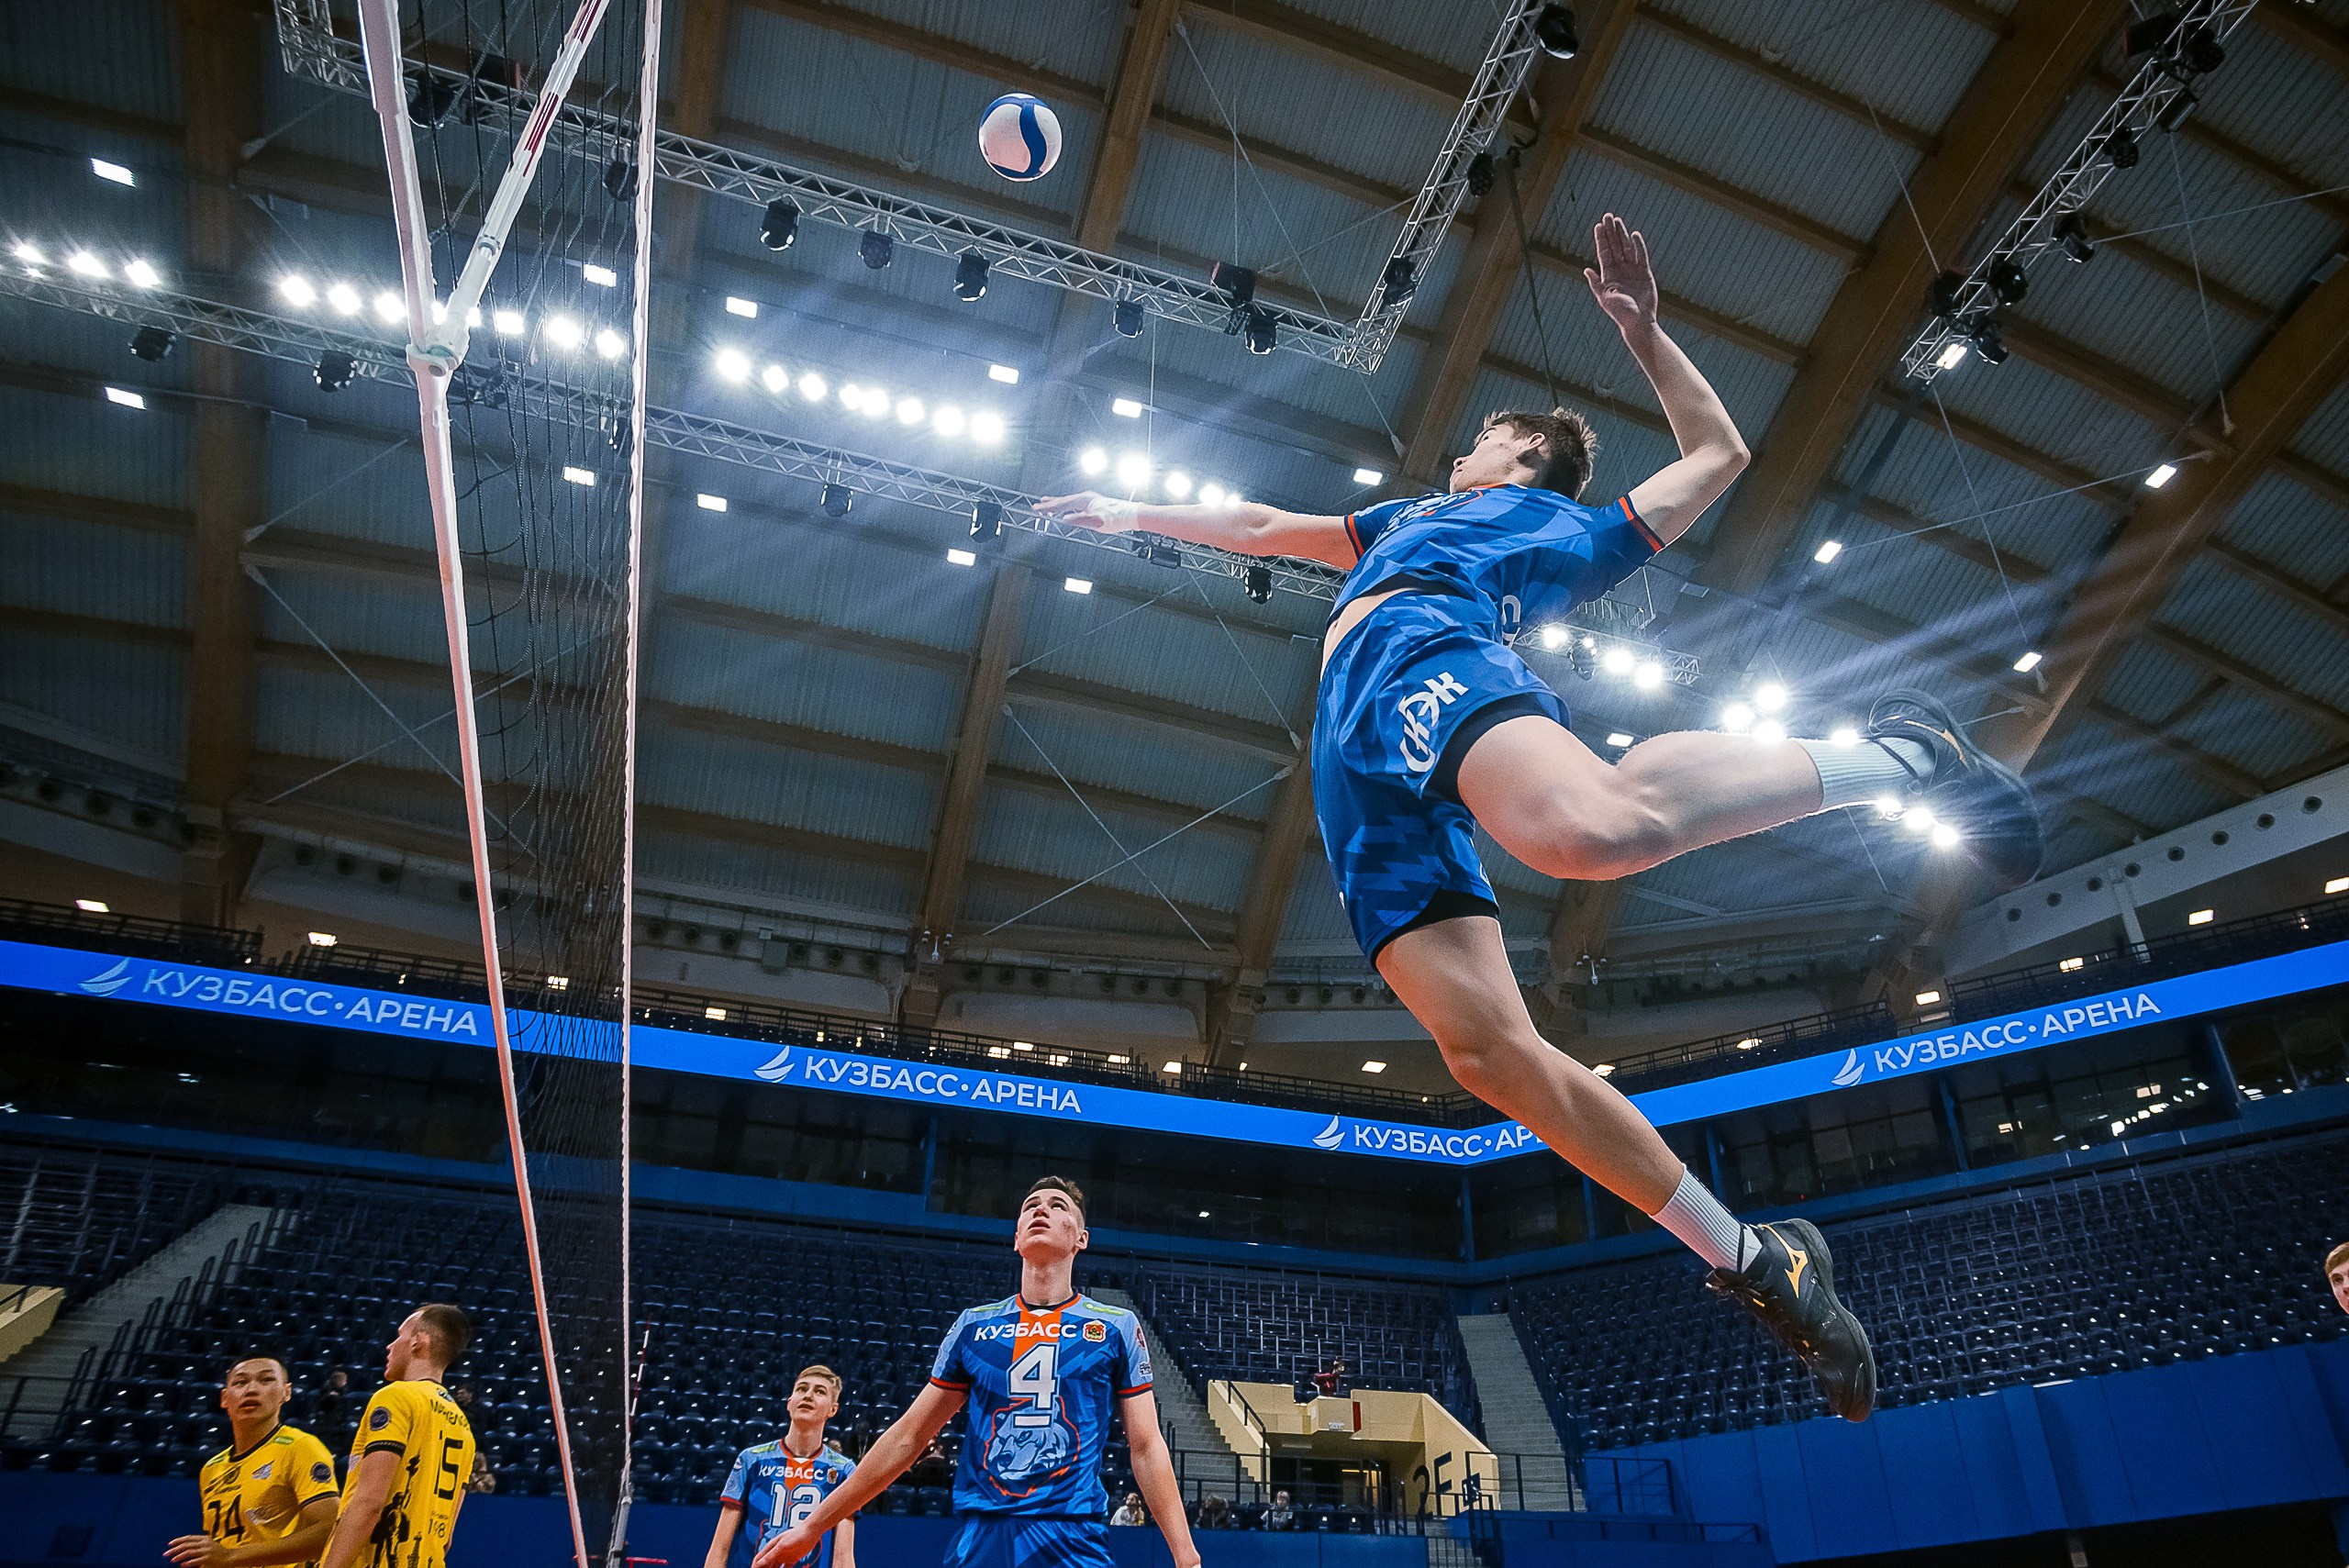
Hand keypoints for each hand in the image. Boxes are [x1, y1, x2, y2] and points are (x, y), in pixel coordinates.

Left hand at [164, 1537, 229, 1567]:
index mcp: (204, 1538)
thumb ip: (198, 1544)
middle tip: (166, 1553)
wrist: (229, 1557)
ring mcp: (207, 1550)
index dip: (178, 1540)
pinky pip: (195, 1560)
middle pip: (186, 1545)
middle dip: (175, 1549)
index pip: (188, 1538)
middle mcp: (205, 1543)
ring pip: (189, 1552)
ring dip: (179, 1556)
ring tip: (172, 1560)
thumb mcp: (208, 1544)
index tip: (169, 1544)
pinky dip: (188, 1562)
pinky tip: (182, 1565)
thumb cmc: (217, 1552)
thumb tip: (183, 1547)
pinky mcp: (208, 1558)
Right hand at [750, 1527, 816, 1567]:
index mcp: (771, 1547)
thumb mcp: (782, 1545)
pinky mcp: (792, 1559)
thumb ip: (771, 1554)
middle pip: (765, 1565)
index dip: (754, 1567)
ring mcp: (783, 1556)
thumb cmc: (796, 1535)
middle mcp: (776, 1552)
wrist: (811, 1531)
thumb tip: (758, 1563)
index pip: (758, 1559)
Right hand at [1035, 491, 1138, 532]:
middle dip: (1049, 504)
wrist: (1129, 516)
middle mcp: (1085, 497)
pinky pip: (1075, 504)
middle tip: (1036, 506)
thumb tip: (1064, 519)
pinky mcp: (1092, 504)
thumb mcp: (1096, 521)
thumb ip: (1079, 520)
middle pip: (1063, 501)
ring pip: (1068, 501)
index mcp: (1084, 500)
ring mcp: (1089, 500)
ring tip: (1045, 502)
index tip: (1037, 509)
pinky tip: (1065, 508)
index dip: (1048, 508)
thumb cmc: (1115, 519)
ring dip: (1056, 503)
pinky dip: (1066, 505)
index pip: (1062, 504)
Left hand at [1583, 211, 1657, 332]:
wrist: (1638, 322)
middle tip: (1608, 216)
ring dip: (1622, 234)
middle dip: (1611, 231)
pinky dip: (1638, 246)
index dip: (1601, 239)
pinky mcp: (1645, 273)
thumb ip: (1596, 283)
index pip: (1604, 252)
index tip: (1598, 225)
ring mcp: (1632, 270)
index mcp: (1608, 275)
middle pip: (1615, 246)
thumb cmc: (1619, 313)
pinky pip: (1641, 256)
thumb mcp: (1604, 297)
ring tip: (1618, 220)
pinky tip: (1634, 235)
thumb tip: (1586, 270)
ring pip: (1626, 248)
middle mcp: (1620, 270)